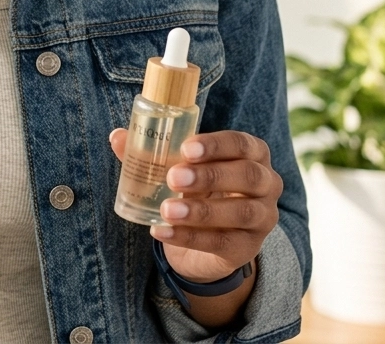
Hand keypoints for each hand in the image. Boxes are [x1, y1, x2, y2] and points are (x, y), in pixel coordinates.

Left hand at [110, 127, 280, 282]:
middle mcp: (266, 183)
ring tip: (168, 209)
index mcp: (252, 153)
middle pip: (248, 176)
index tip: (186, 147)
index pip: (242, 143)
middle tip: (173, 177)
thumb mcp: (178, 166)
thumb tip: (117, 136)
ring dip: (201, 210)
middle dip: (210, 175)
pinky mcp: (247, 248)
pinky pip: (221, 243)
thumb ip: (150, 151)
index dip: (216, 144)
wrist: (205, 237)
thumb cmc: (195, 186)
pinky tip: (161, 231)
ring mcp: (262, 218)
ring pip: (241, 212)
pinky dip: (189, 237)